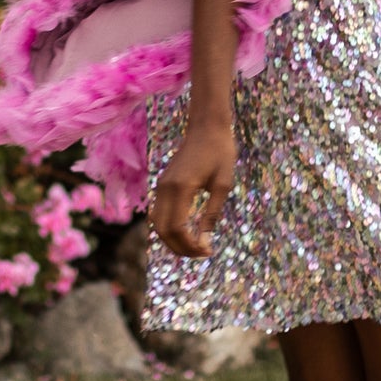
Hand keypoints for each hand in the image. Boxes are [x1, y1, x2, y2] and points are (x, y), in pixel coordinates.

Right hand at [151, 118, 235, 258]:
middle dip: (180, 248)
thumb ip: (212, 214)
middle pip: (163, 230)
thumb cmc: (221, 152)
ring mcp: (161, 186)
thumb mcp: (223, 184)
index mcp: (181, 188)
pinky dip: (169, 228)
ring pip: (157, 224)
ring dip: (172, 240)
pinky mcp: (162, 184)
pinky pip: (159, 213)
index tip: (207, 251)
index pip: (177, 228)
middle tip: (201, 254)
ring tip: (194, 247)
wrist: (207, 126)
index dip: (190, 245)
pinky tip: (186, 233)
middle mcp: (165, 188)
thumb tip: (206, 243)